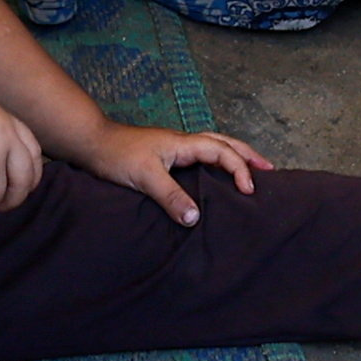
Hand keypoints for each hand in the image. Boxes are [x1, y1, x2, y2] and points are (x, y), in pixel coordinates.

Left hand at [71, 121, 264, 225]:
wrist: (92, 143)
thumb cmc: (117, 155)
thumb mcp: (145, 177)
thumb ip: (170, 196)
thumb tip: (195, 218)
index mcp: (184, 143)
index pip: (222, 152)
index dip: (240, 169)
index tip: (249, 190)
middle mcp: (183, 142)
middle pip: (224, 142)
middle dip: (248, 155)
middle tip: (268, 169)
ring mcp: (174, 148)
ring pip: (213, 146)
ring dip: (233, 156)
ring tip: (250, 170)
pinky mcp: (165, 156)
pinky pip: (200, 156)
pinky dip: (216, 162)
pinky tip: (214, 176)